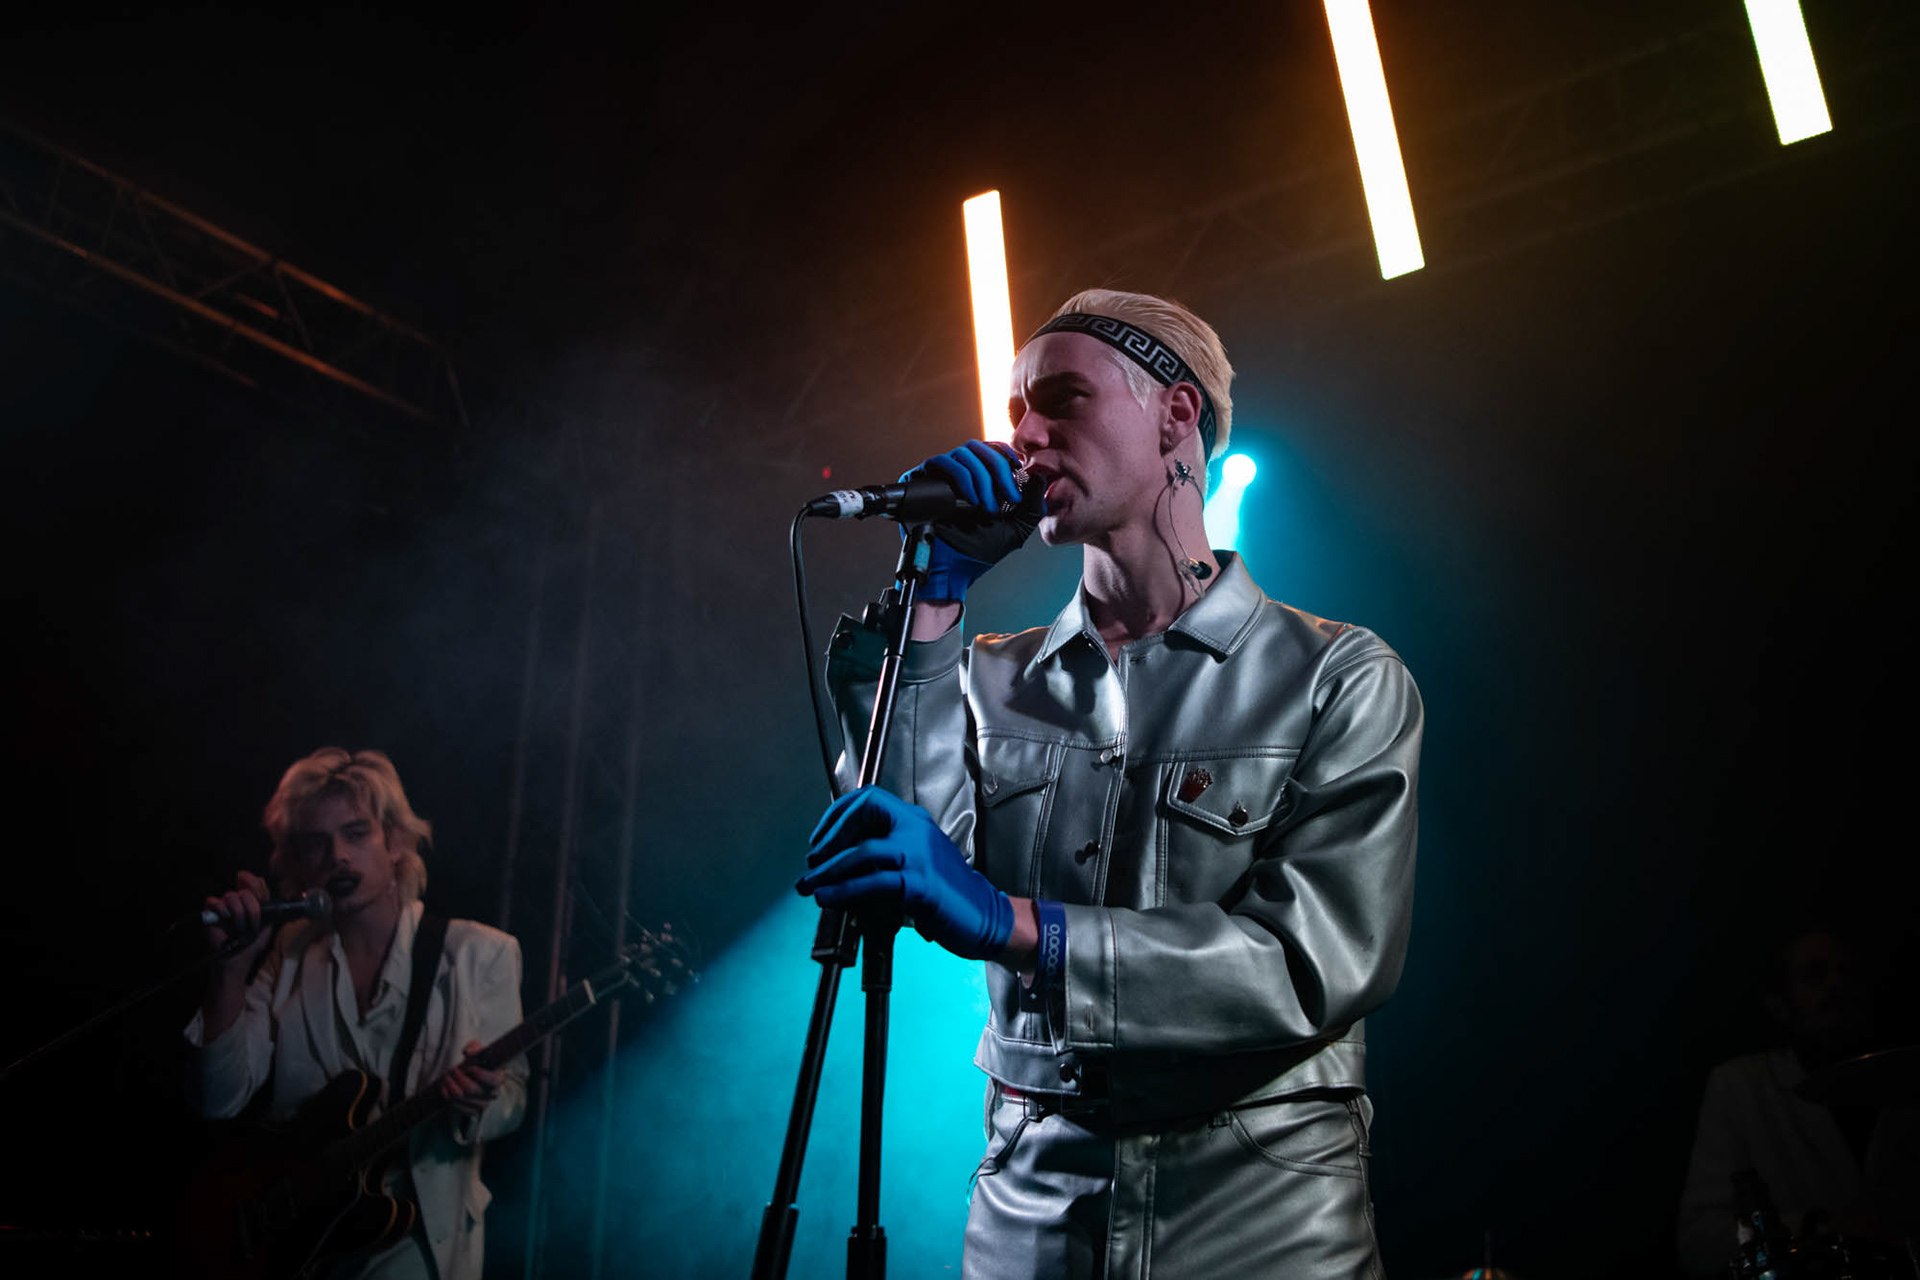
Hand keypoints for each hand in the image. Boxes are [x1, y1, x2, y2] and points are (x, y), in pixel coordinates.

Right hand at [202, 869, 275, 967]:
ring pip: (231, 896)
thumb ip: (271, 909)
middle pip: (245, 891)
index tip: (257, 893)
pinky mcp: (211, 912)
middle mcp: (238, 901)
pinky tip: (226, 918)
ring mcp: (224, 906)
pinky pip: (214, 901)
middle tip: (253, 924)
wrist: (240, 957)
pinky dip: (222, 909)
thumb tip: (279, 899)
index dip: (254, 883)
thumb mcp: (268, 924)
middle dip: (252, 908)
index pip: (255, 883)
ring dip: (239, 912)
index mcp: (252, 901)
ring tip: (240, 927)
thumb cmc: (253, 942)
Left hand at [438, 1040, 502, 1116]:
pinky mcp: (471, 1112)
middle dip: (457, 1078)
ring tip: (445, 1077)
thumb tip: (469, 1052)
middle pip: (470, 1089)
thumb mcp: (478, 1051)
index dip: (477, 1072)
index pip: (491, 1080)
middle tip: (451, 1070)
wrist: (474, 1078)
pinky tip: (444, 1087)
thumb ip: (474, 1048)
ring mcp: (482, 1105)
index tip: (466, 1066)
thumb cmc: (477, 1063)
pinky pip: (455, 1107)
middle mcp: (492, 1094)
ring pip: (459, 1097)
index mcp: (498, 1078)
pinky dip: (446, 1095)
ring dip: (449, 1086)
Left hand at [796, 786, 1013, 960]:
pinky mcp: (921, 885)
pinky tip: (829, 898)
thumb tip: (838, 861)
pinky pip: (874, 883)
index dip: (837, 814)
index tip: (820, 839)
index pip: (868, 798)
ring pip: (862, 852)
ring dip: (828, 870)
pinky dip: (844, 891)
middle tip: (811, 862)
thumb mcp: (917, 860)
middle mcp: (916, 830)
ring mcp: (920, 856)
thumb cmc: (948, 893)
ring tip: (810, 886)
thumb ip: (885, 854)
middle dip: (828, 837)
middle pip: (862, 813)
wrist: (985, 916)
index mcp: (914, 821)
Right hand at [902, 441, 1040, 601]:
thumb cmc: (979, 551)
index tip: (1018, 469)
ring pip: (964, 453)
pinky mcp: (923, 479)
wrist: (953, 567)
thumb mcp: (1016, 528)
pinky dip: (963, 478)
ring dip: (982, 479)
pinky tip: (971, 500)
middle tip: (1009, 495)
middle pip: (979, 447)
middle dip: (998, 468)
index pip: (991, 449)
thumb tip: (1039, 476)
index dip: (1005, 453)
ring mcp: (940, 476)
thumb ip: (1032, 505)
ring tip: (987, 507)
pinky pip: (943, 462)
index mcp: (978, 479)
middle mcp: (958, 474)